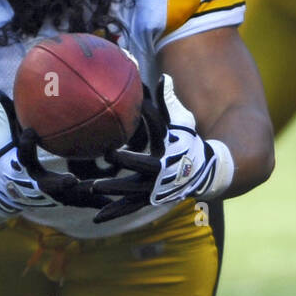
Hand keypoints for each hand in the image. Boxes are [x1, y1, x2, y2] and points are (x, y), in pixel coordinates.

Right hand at [0, 93, 97, 223]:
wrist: (6, 188)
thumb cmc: (6, 157)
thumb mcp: (3, 137)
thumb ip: (6, 115)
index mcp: (22, 166)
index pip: (23, 155)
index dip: (26, 145)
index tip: (30, 132)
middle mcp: (36, 184)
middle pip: (47, 186)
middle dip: (58, 184)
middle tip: (71, 179)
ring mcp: (50, 195)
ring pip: (69, 197)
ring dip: (84, 195)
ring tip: (102, 191)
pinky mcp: (62, 200)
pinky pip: (82, 201)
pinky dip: (97, 201)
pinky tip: (116, 198)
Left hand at [90, 74, 224, 222]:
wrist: (207, 169)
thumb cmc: (190, 141)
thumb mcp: (182, 121)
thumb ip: (168, 102)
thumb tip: (162, 76)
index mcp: (165, 163)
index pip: (144, 162)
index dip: (128, 158)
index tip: (110, 153)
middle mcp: (159, 182)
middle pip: (134, 186)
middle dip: (115, 186)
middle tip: (94, 185)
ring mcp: (154, 194)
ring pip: (129, 200)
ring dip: (110, 203)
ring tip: (88, 201)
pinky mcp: (148, 200)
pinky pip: (129, 209)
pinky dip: (114, 213)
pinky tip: (96, 219)